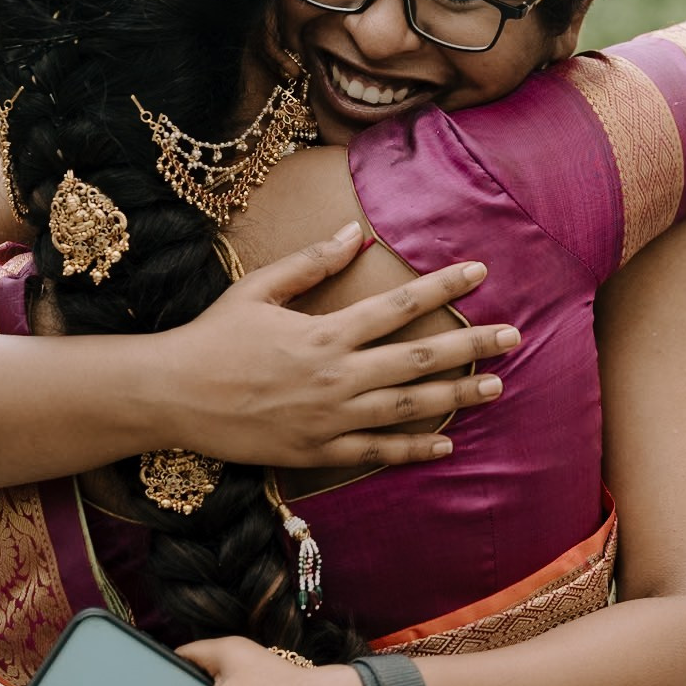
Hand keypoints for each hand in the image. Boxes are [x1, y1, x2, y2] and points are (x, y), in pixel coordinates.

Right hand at [163, 223, 517, 466]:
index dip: (442, 288)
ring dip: (457, 396)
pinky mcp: (317, 452)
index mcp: (324, 333)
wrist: (171, 397)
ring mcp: (329, 419)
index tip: (479, 272)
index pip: (397, 307)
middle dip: (471, 346)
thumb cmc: (212, 337)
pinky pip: (377, 451)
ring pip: (408, 408)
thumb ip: (311, 263)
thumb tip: (355, 234)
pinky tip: (446, 442)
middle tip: (514, 336)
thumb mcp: (258, 289)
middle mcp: (335, 377)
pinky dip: (414, 448)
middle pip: (418, 360)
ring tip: (497, 385)